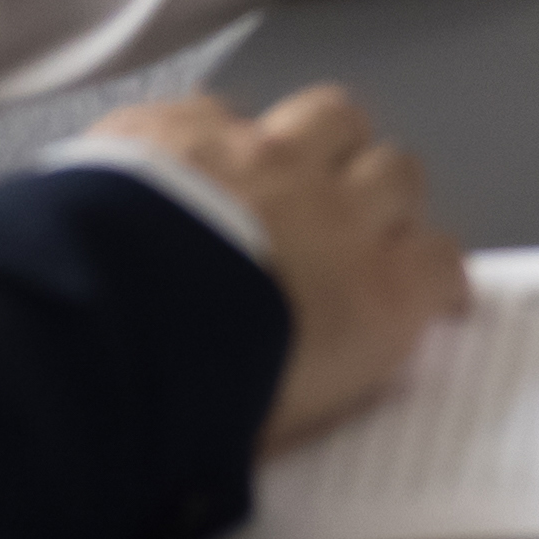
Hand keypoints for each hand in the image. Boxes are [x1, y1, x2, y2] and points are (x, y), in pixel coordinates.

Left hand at [96, 83, 469, 448]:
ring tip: (291, 166)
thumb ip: (313, 390)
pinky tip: (189, 158)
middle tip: (351, 221)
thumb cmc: (193, 404)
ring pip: (333, 114)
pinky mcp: (186, 127)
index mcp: (372, 298)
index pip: (440, 264)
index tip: (427, 291)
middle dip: (382, 194)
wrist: (98, 338)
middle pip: (398, 174)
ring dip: (321, 138)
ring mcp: (263, 158)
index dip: (435, 274)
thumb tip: (302, 390)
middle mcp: (334, 212)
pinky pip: (220, 109)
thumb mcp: (279, 429)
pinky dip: (214, 132)